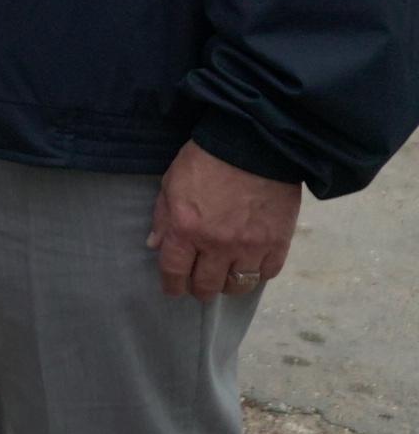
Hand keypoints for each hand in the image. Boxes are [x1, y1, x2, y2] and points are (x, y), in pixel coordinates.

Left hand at [147, 141, 300, 299]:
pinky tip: (250, 266)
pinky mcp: (278, 243)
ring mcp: (250, 246)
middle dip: (200, 289)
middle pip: (207, 285)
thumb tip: (155, 245)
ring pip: (238, 285)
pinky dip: (257, 274)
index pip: (174, 271)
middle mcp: (217, 244)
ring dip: (228, 285)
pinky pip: (267, 273)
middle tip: (199, 286)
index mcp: (185, 228)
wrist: (255, 144)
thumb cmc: (207, 159)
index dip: (172, 285)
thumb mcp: (171, 183)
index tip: (173, 289)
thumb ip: (163, 217)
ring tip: (225, 278)